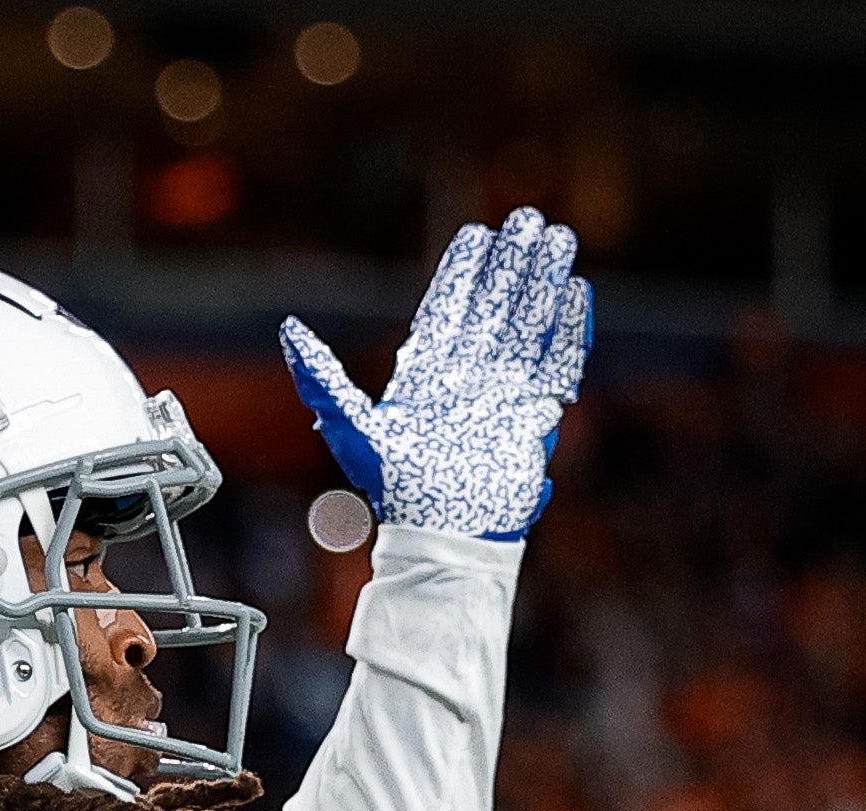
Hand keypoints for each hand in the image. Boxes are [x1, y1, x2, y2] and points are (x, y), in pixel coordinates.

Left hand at [281, 206, 589, 541]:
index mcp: (426, 375)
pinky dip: (567, 330)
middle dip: (512, 263)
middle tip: (528, 219)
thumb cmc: (397, 490)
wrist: (445, 535)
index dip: (464, 270)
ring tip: (558, 240)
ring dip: (543, 282)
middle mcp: (467, 378)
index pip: (449, 308)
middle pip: (495, 306)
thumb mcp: (352, 428)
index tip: (477, 232)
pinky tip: (576, 293)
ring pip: (528, 325)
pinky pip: (556, 363)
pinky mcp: (535, 416)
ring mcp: (504, 394)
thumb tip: (289, 330)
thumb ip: (322, 378)